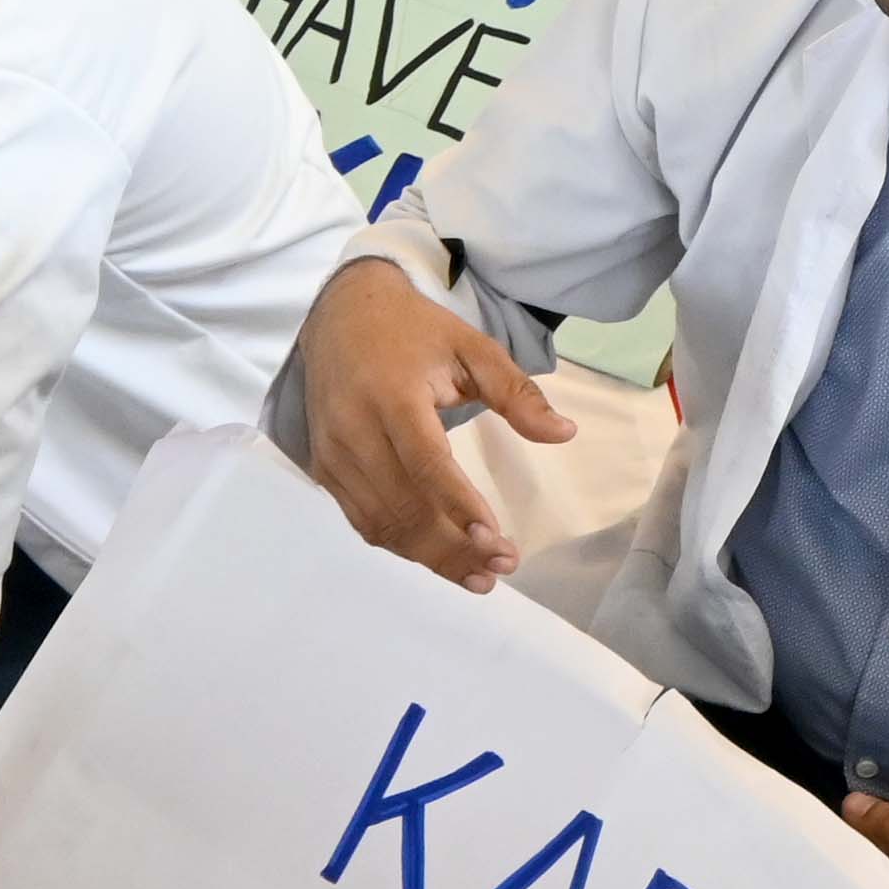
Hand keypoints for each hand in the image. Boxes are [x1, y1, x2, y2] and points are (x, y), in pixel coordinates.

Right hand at [294, 258, 573, 592]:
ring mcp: (333, 453)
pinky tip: (439, 556)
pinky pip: (362, 520)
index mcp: (392, 395)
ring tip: (479, 576)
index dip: (461, 508)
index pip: (426, 465)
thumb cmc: (414, 330)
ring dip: (430, 558)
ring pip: (381, 524)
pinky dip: (401, 544)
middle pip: (404, 506)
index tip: (499, 541)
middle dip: (454, 547)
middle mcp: (355, 429)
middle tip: (502, 567)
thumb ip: (517, 392)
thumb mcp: (472, 347)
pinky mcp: (324, 468)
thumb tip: (565, 434)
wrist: (341, 313)